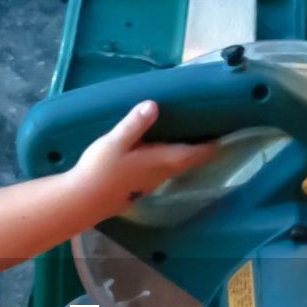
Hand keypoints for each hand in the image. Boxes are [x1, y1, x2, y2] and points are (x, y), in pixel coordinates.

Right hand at [71, 100, 215, 220]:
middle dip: (198, 149)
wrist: (83, 201)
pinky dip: (166, 160)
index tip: (223, 135)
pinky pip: (160, 171)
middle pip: (187, 161)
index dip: (211, 146)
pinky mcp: (138, 188)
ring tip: (184, 138)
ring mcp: (149, 184)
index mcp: (162, 160)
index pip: (195, 154)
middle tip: (205, 131)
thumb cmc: (100, 170)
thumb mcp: (116, 142)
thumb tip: (154, 104)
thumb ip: (135, 123)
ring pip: (173, 167)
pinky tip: (156, 153)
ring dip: (182, 155)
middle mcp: (161, 174)